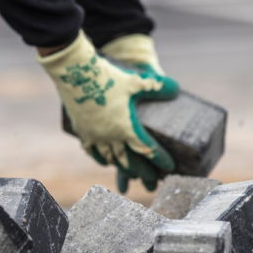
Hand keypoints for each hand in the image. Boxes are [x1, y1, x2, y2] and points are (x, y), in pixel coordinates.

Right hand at [38, 31, 178, 191]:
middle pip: (129, 161)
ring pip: (110, 157)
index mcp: (127, 128)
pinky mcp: (81, 130)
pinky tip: (104, 160)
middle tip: (152, 181)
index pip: (148, 149)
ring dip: (121, 166)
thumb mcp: (137, 80)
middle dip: (142, 172)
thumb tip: (177, 90)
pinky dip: (99, 157)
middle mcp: (110, 137)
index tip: (170, 167)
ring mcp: (94, 135)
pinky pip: (91, 150)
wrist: (75, 72)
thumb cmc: (109, 76)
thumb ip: (158, 86)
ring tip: (130, 173)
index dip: (160, 159)